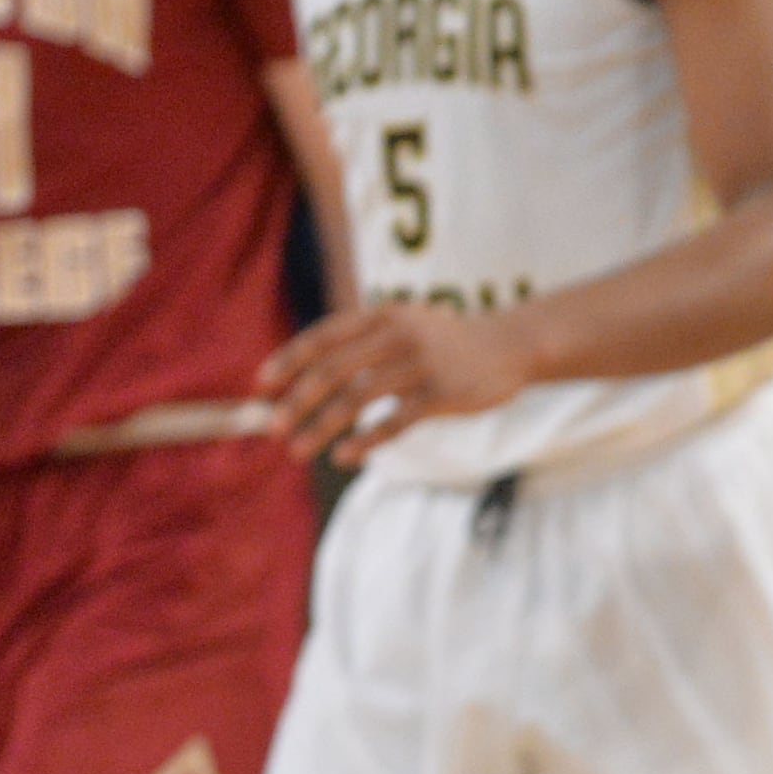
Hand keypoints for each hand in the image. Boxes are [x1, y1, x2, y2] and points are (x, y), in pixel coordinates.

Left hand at [258, 302, 536, 465]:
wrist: (511, 345)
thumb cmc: (446, 342)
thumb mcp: (405, 325)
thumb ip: (364, 342)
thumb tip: (305, 374)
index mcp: (382, 316)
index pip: (323, 337)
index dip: (288, 361)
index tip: (262, 387)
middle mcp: (398, 335)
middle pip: (333, 371)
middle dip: (297, 402)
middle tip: (272, 429)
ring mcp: (421, 365)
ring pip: (357, 399)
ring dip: (320, 427)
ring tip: (297, 451)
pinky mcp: (442, 394)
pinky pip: (394, 422)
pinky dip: (365, 441)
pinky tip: (344, 457)